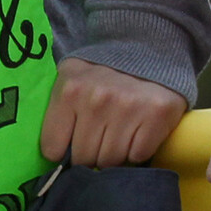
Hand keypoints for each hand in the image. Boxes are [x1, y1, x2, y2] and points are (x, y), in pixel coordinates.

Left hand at [39, 57, 187, 166]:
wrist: (152, 49)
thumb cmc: (105, 71)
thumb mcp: (72, 80)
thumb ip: (59, 112)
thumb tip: (56, 156)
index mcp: (71, 91)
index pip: (53, 150)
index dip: (64, 150)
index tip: (75, 141)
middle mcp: (98, 100)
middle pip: (84, 158)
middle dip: (92, 154)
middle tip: (101, 137)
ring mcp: (129, 107)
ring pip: (111, 161)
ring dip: (115, 155)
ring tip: (120, 135)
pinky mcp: (157, 114)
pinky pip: (138, 155)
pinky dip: (138, 151)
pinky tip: (139, 133)